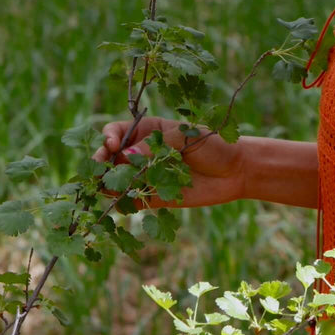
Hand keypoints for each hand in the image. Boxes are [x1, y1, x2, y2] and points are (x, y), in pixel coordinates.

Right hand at [93, 116, 244, 207]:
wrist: (235, 171)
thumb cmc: (213, 145)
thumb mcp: (184, 138)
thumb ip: (155, 146)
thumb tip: (124, 155)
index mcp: (147, 130)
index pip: (116, 131)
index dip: (108, 138)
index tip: (112, 145)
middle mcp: (141, 152)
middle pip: (109, 157)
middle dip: (100, 163)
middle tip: (99, 171)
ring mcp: (145, 175)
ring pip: (116, 180)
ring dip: (107, 185)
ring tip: (106, 189)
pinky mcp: (152, 196)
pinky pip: (131, 200)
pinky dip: (121, 202)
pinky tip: (119, 204)